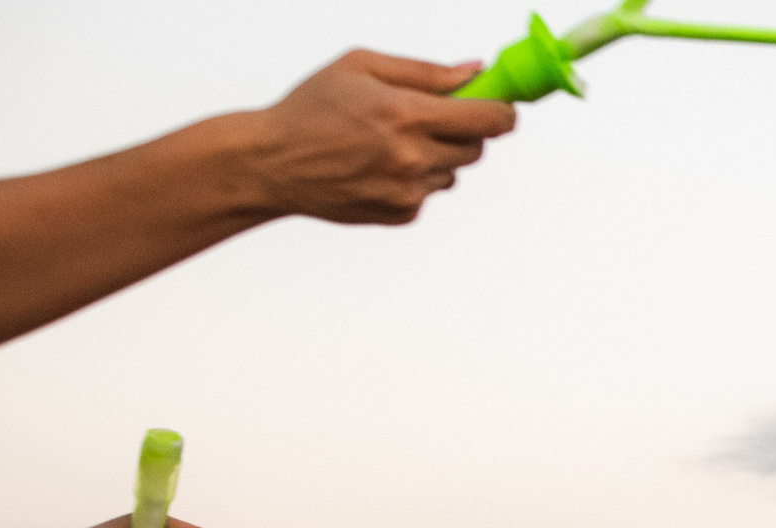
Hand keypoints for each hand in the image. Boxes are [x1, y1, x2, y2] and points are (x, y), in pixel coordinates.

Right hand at [243, 51, 515, 224]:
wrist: (272, 163)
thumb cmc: (313, 107)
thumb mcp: (361, 67)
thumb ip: (425, 71)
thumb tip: (477, 72)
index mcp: (406, 114)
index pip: (489, 120)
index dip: (503, 111)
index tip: (501, 106)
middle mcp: (413, 157)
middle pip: (477, 148)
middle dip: (465, 130)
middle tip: (432, 117)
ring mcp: (408, 191)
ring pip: (453, 171)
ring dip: (436, 155)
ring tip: (389, 142)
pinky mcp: (401, 214)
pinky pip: (428, 193)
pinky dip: (414, 179)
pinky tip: (376, 166)